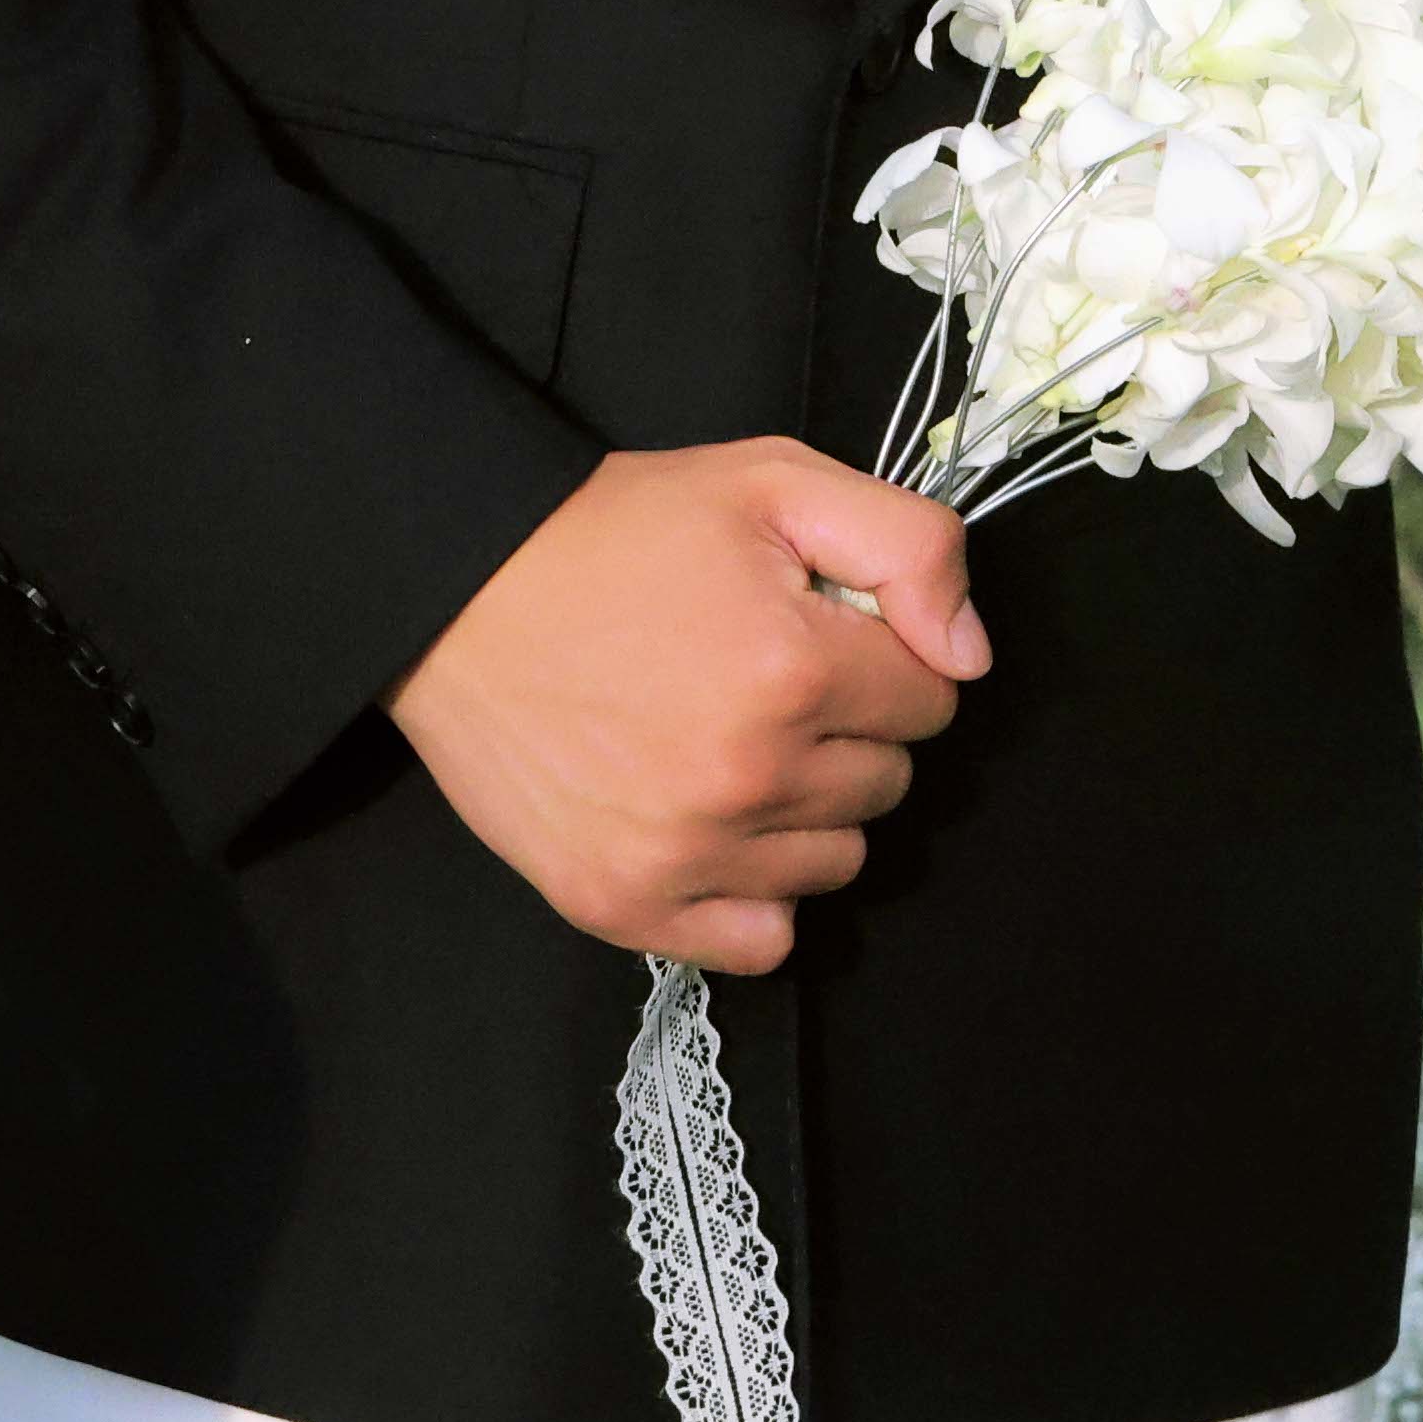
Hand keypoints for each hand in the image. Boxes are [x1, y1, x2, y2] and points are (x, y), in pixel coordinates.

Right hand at [386, 439, 987, 973]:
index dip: (885, 659)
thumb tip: (967, 655)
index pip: (932, 700)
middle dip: (847, 732)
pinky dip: (755, 895)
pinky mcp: (623, 903)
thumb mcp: (772, 482)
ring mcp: (683, 852)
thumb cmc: (611, 535)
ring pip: (835, 862)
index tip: (820, 636)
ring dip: (806, 813)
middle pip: (886, 786)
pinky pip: (760, 939)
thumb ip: (909, 546)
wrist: (455, 594)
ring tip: (731, 750)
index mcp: (795, 669)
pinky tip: (717, 833)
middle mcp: (746, 776)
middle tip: (762, 684)